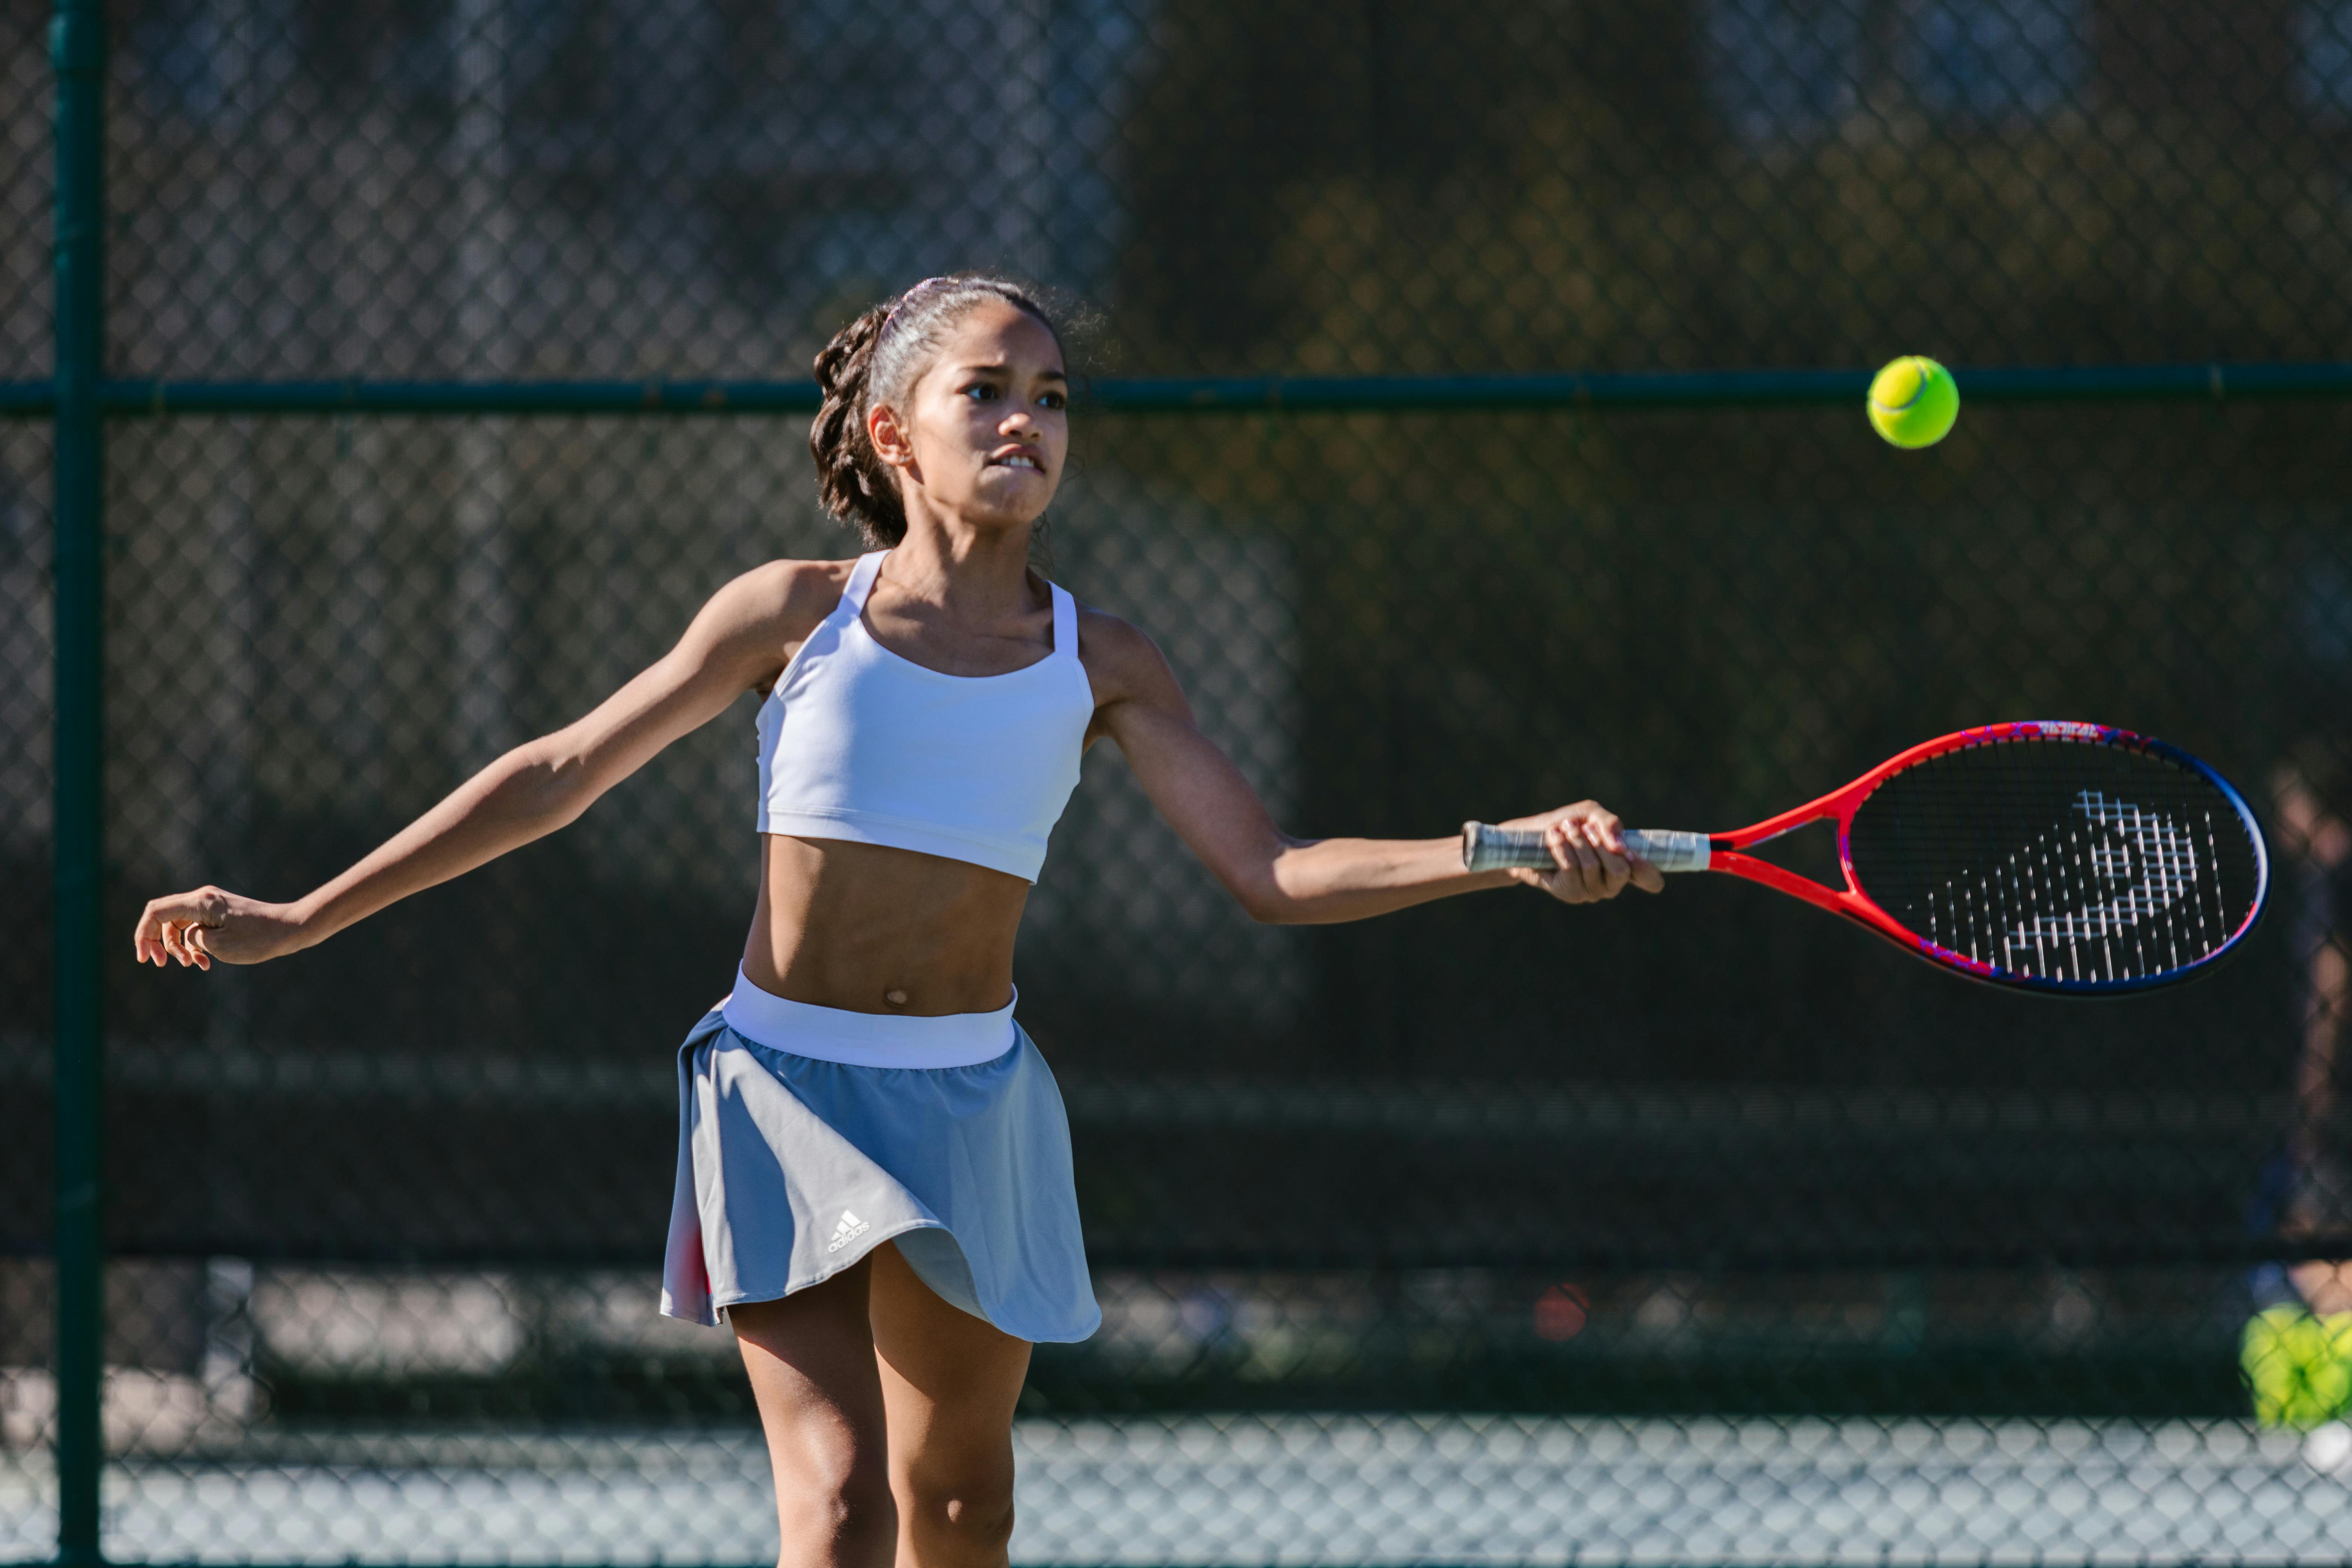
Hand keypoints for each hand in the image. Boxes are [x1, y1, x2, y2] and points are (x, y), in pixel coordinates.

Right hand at [133, 886, 304, 969]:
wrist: (291, 929)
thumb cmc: (258, 939)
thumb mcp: (218, 945)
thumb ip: (192, 939)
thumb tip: (186, 936)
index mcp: (200, 902)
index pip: (155, 912)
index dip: (143, 935)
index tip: (144, 959)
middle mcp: (202, 899)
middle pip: (163, 918)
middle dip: (158, 943)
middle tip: (161, 965)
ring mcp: (211, 905)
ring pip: (179, 926)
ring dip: (179, 948)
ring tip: (194, 965)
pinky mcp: (219, 914)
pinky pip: (195, 929)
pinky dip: (194, 946)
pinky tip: (204, 964)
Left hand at [1499, 800, 1665, 904]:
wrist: (1527, 836)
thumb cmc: (1565, 825)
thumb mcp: (1590, 814)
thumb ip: (1610, 824)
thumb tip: (1620, 846)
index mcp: (1624, 864)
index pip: (1650, 880)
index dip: (1648, 871)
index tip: (1631, 854)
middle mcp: (1611, 884)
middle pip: (1621, 870)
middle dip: (1599, 843)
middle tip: (1583, 827)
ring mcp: (1591, 892)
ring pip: (1594, 868)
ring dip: (1577, 841)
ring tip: (1564, 828)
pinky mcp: (1569, 894)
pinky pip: (1572, 870)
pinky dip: (1562, 848)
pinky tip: (1553, 837)